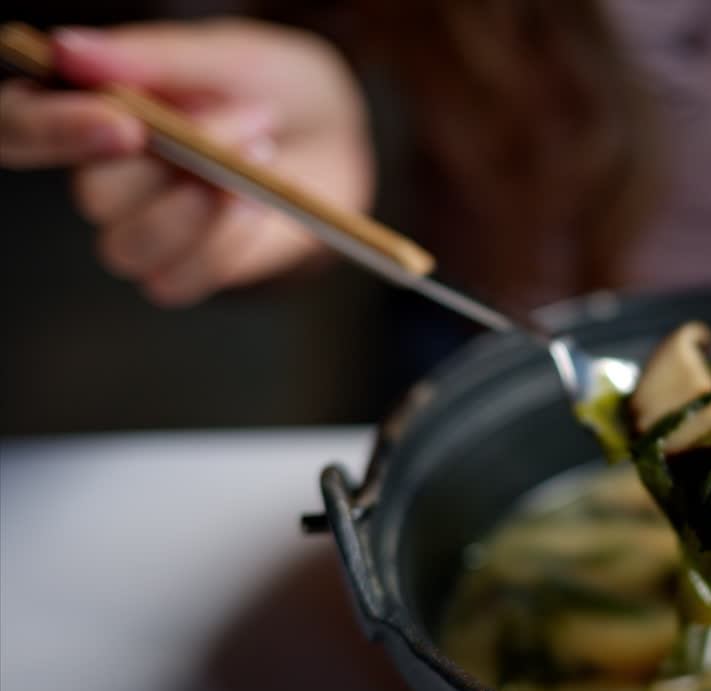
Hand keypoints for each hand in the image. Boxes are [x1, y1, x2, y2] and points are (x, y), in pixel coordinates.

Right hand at [0, 19, 372, 305]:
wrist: (338, 133)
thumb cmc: (271, 84)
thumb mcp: (228, 55)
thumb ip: (152, 58)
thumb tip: (67, 49)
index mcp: (86, 106)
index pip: (18, 126)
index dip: (50, 131)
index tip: (125, 125)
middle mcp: (100, 171)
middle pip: (93, 194)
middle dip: (185, 158)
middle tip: (254, 115)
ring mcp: (139, 226)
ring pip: (128, 248)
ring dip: (205, 207)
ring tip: (266, 154)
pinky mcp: (184, 267)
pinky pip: (175, 281)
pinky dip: (226, 244)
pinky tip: (261, 204)